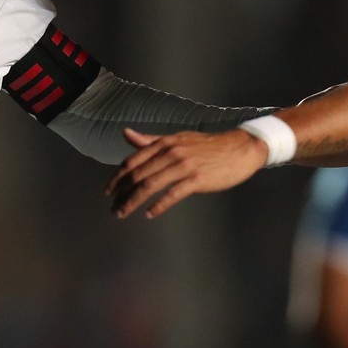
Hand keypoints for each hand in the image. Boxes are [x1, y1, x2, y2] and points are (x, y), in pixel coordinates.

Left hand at [106, 128, 267, 218]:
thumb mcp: (177, 139)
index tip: (108, 191)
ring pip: (150, 185)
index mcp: (164, 143)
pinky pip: (173, 194)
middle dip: (121, 193)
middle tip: (113, 208)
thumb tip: (126, 134)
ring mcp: (184, 165)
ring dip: (133, 201)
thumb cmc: (207, 146)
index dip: (117, 177)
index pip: (132, 161)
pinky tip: (150, 213)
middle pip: (137, 175)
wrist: (240, 148)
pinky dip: (159, 205)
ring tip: (123, 213)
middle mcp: (170, 152)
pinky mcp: (197, 179)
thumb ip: (150, 140)